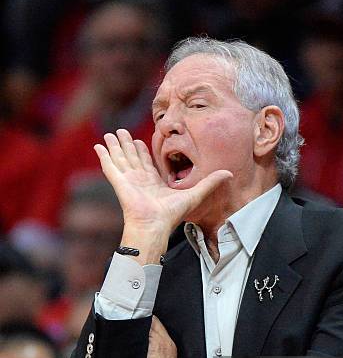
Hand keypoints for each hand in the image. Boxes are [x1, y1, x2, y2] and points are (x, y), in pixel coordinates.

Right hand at [94, 129, 231, 233]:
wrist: (155, 226)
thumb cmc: (172, 215)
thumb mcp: (195, 194)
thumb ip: (210, 183)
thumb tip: (229, 173)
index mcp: (154, 183)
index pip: (146, 163)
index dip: (142, 151)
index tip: (139, 141)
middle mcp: (139, 181)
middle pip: (131, 158)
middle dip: (126, 145)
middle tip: (121, 131)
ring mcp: (128, 181)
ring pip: (120, 158)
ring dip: (115, 147)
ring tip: (110, 134)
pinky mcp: (119, 182)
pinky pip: (110, 166)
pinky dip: (104, 156)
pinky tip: (98, 147)